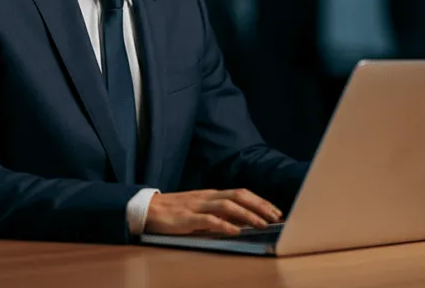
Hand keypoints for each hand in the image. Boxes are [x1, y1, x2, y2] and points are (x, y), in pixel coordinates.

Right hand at [144, 189, 282, 235]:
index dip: (260, 201)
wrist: (148, 209)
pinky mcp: (186, 218)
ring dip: (247, 215)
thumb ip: (219, 213)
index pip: (241, 193)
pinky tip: (235, 231)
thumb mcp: (200, 209)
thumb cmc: (175, 211)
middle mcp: (208, 197)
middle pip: (239, 195)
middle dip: (260, 206)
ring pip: (227, 205)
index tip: (276, 211)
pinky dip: (223, 225)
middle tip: (276, 217)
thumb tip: (242, 221)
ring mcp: (197, 206)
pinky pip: (208, 220)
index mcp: (212, 194)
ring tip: (261, 224)